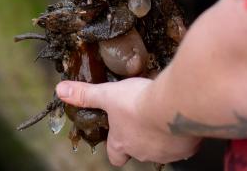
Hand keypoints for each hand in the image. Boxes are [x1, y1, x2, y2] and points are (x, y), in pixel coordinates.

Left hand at [56, 78, 198, 166]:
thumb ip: (85, 94)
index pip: (115, 155)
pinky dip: (180, 133)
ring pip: (161, 148)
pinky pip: (182, 143)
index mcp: (122, 142)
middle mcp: (142, 152)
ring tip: (160, 114)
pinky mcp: (186, 148)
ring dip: (160, 135)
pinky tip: (178, 116)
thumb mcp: (107, 94)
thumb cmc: (139, 102)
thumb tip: (61, 91)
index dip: (114, 146)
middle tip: (141, 118)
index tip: (116, 135)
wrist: (173, 106)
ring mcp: (165, 153)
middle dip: (138, 137)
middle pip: (138, 151)